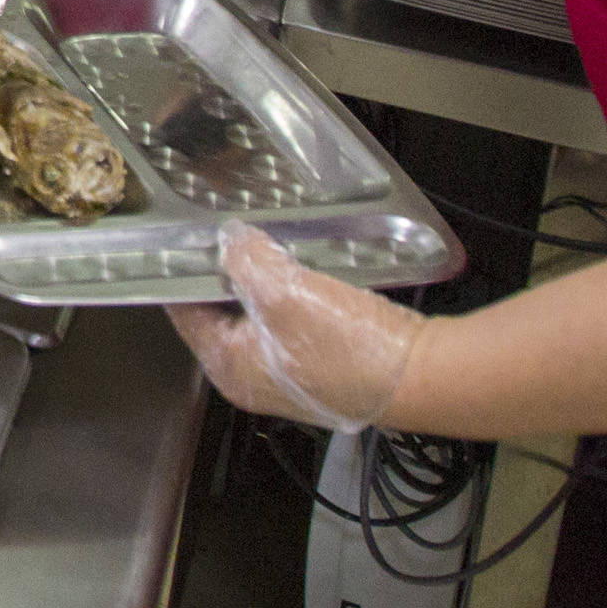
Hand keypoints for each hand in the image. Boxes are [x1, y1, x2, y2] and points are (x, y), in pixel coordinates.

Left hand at [168, 226, 426, 430]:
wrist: (423, 377)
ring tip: (269, 241)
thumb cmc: (350, 346)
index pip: (183, 311)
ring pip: (262, 313)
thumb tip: (229, 239)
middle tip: (232, 229)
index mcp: (229, 366)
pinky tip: (307, 267)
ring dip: (266, 280)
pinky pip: (295, 320)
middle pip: (223, 311)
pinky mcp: (323, 366)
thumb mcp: (283, 291)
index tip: (183, 236)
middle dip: (228, 271)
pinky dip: (296, 293)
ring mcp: (289, 375)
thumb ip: (245, 260)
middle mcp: (251, 378)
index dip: (183, 271)